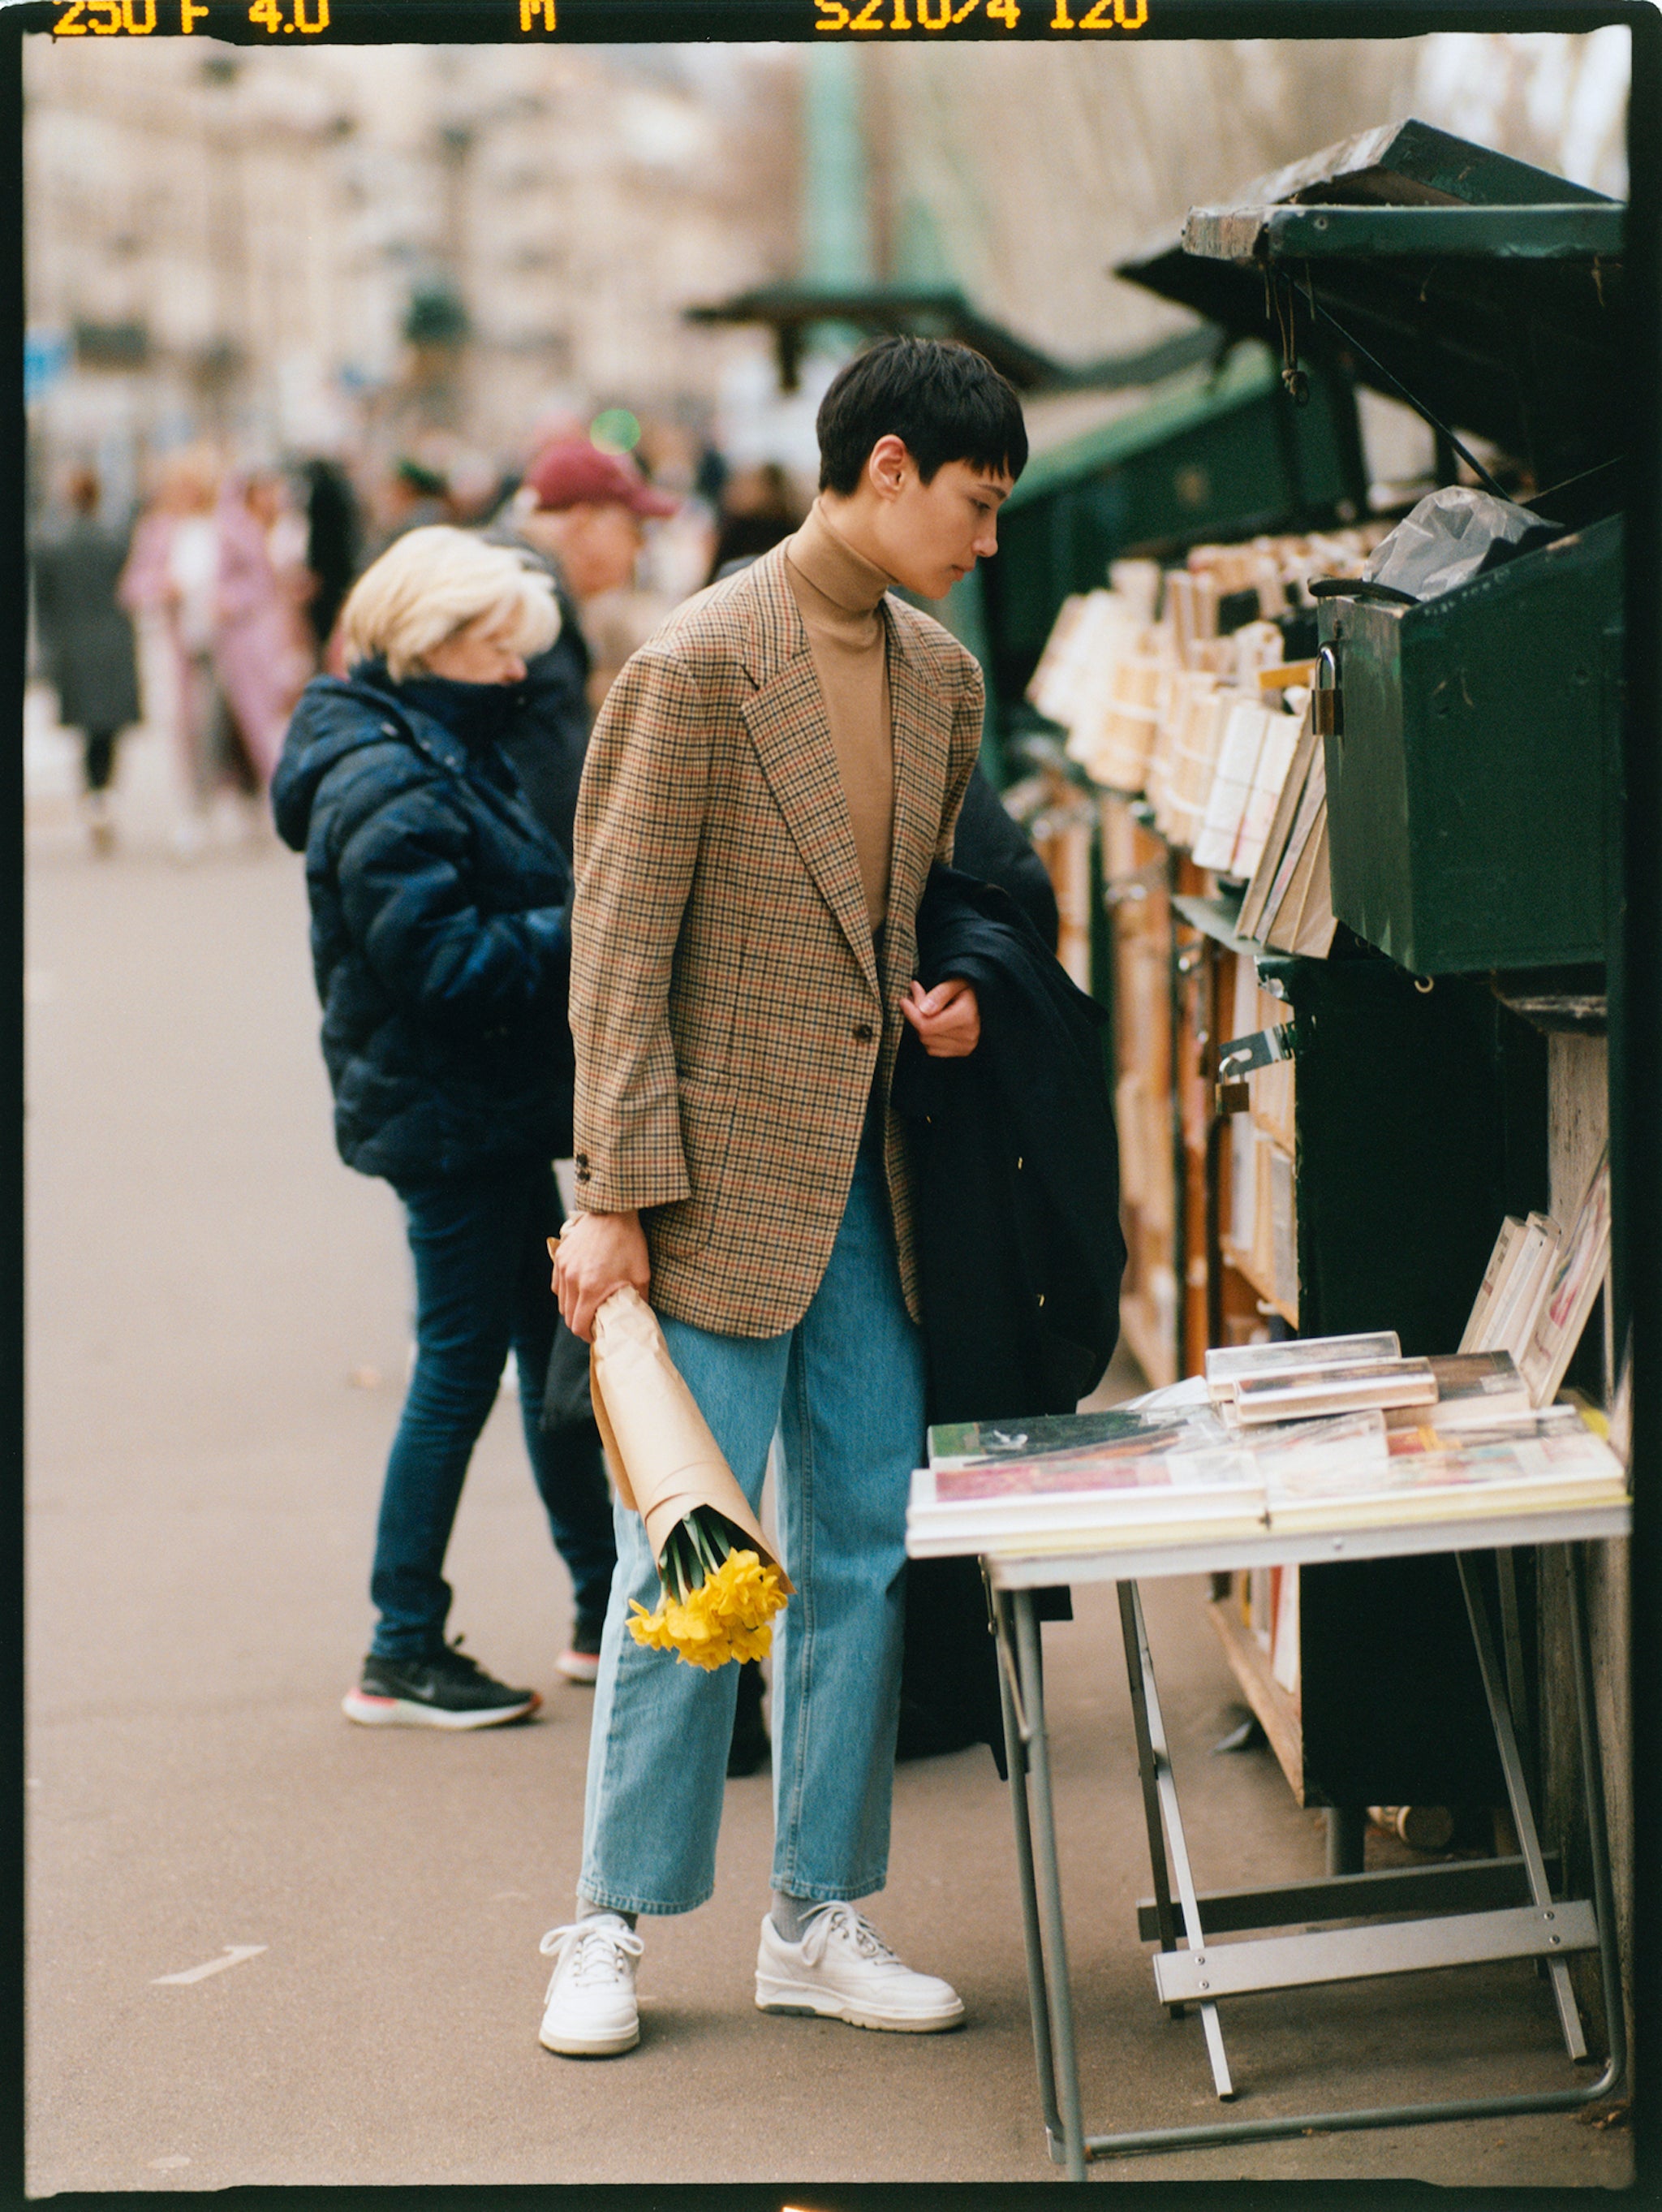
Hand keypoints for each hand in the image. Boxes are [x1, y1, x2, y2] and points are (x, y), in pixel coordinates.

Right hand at [552, 1208, 650, 1342]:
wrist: (613, 1211)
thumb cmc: (629, 1242)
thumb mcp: (641, 1274)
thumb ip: (638, 1300)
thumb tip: (637, 1317)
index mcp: (592, 1288)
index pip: (578, 1325)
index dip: (587, 1335)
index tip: (597, 1334)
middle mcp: (573, 1280)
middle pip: (567, 1316)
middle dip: (580, 1323)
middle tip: (594, 1321)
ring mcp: (564, 1267)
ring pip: (561, 1301)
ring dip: (572, 1308)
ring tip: (587, 1305)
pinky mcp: (560, 1257)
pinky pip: (557, 1284)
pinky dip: (565, 1292)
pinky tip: (579, 1288)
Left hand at [901, 976, 979, 1057]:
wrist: (986, 999)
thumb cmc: (968, 987)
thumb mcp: (955, 982)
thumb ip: (939, 994)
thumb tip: (922, 1010)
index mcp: (967, 1017)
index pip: (927, 1025)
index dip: (910, 1013)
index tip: (903, 1000)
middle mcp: (968, 1036)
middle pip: (925, 1034)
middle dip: (916, 1016)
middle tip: (915, 997)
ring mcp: (966, 1047)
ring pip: (927, 1042)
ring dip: (921, 1026)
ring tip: (925, 1008)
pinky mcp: (962, 1052)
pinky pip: (933, 1050)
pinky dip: (929, 1036)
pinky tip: (933, 1021)